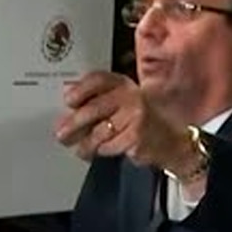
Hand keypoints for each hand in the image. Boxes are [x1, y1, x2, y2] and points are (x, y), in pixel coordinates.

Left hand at [54, 71, 190, 169]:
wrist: (170, 142)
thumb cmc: (139, 122)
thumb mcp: (121, 104)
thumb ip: (96, 99)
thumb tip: (67, 99)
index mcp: (123, 84)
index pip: (98, 80)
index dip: (81, 89)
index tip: (68, 101)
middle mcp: (131, 96)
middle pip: (95, 108)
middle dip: (75, 123)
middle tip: (62, 134)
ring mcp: (136, 116)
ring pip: (100, 131)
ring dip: (86, 143)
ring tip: (80, 149)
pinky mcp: (137, 136)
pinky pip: (109, 145)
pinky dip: (101, 151)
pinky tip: (99, 152)